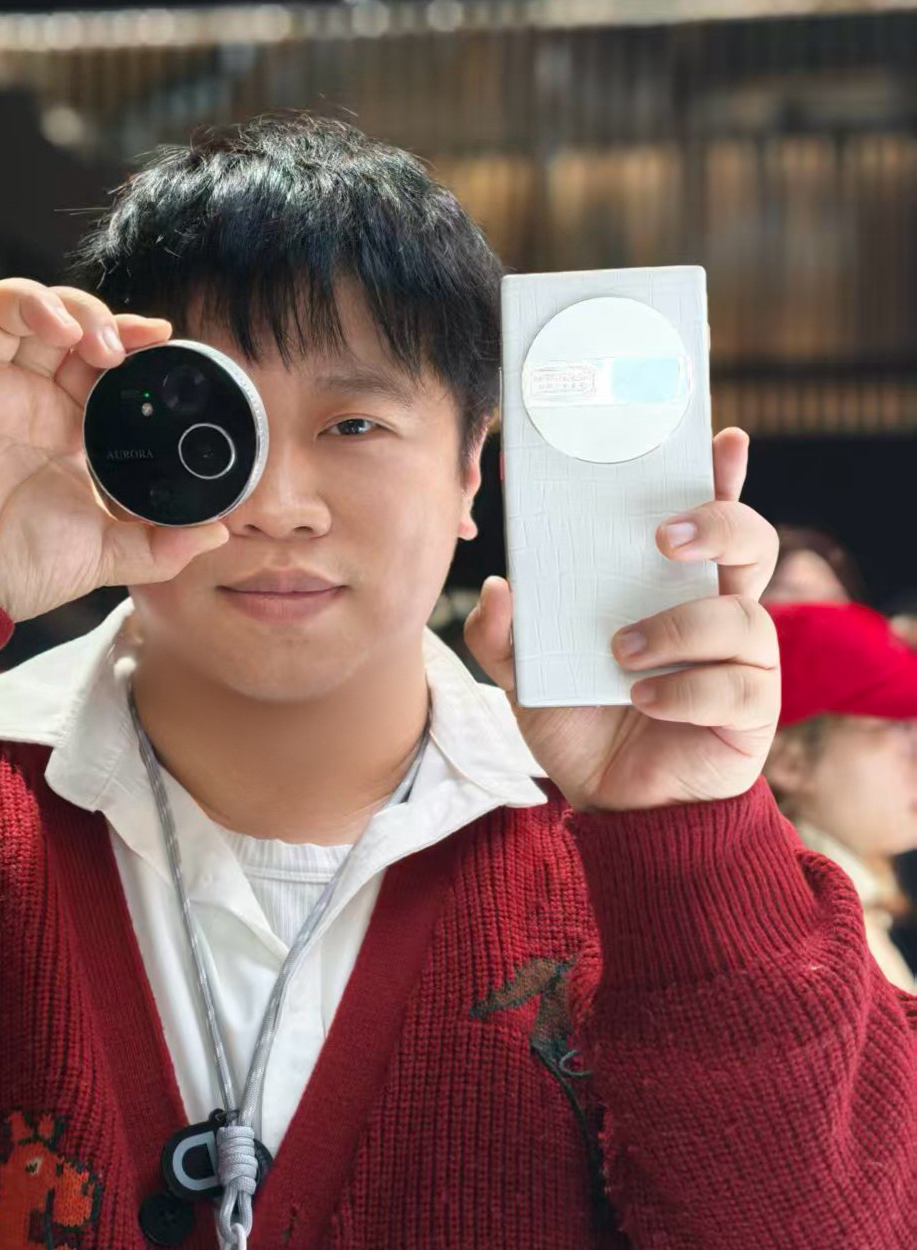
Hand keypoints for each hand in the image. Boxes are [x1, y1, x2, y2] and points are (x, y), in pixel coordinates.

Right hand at [0, 252, 227, 619]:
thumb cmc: (15, 570)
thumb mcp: (104, 555)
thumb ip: (161, 545)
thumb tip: (219, 531)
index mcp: (58, 420)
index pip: (94, 352)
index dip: (125, 332)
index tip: (159, 336)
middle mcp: (16, 393)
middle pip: (54, 318)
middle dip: (91, 316)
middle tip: (115, 349)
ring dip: (39, 301)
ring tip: (69, 332)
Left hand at [464, 428, 780, 811]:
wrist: (613, 807)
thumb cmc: (582, 723)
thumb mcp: (526, 676)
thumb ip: (503, 634)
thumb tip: (498, 589)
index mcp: (670, 585)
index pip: (707, 516)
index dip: (721, 476)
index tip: (722, 442)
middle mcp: (716, 610)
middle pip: (751, 541)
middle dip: (719, 523)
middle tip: (662, 538)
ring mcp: (742, 660)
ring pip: (743, 616)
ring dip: (677, 629)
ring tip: (621, 653)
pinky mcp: (751, 710)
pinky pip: (737, 686)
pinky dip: (683, 691)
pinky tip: (644, 700)